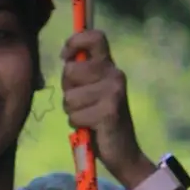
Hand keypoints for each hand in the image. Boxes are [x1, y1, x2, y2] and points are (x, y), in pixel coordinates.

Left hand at [60, 27, 141, 177]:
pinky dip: (77, 125)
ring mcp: (113, 92)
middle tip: (81, 102)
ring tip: (87, 117)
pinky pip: (75, 115)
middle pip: (71, 71)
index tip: (66, 57)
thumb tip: (66, 58)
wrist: (123, 152)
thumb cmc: (101, 119)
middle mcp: (114, 74)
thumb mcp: (91, 91)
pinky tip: (91, 128)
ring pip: (69, 97)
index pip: (95, 37)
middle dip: (67, 89)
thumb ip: (81, 74)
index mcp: (110, 66)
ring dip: (72, 111)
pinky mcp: (108, 112)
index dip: (74, 42)